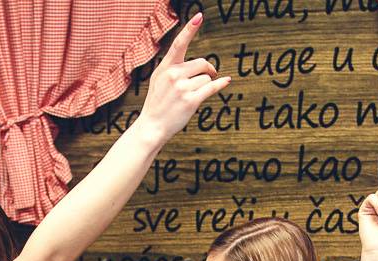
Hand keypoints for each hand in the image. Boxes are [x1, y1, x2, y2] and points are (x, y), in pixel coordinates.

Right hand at [134, 13, 230, 143]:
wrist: (152, 126)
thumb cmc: (157, 102)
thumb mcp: (159, 80)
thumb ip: (173, 68)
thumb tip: (198, 64)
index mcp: (166, 67)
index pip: (179, 43)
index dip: (190, 29)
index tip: (199, 17)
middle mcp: (173, 75)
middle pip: (202, 63)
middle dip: (208, 69)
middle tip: (210, 74)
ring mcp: (182, 88)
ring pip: (206, 77)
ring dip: (205, 84)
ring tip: (193, 95)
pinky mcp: (191, 100)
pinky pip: (211, 87)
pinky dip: (220, 84)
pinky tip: (226, 81)